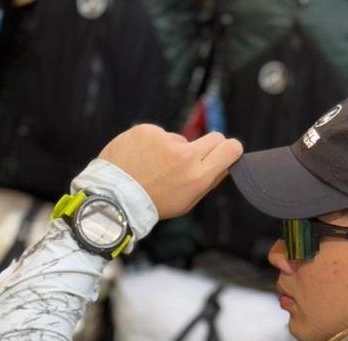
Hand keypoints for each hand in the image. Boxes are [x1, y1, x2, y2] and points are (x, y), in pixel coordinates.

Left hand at [98, 125, 242, 220]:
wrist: (115, 197)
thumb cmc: (154, 203)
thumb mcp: (187, 202)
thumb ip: (208, 182)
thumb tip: (225, 165)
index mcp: (198, 176)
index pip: (230, 148)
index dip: (231, 149)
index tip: (227, 152)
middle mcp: (185, 155)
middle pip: (214, 138)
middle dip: (209, 147)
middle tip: (193, 160)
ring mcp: (165, 140)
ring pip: (180, 140)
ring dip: (172, 150)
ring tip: (153, 168)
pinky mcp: (147, 130)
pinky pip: (158, 135)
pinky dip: (152, 145)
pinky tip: (141, 160)